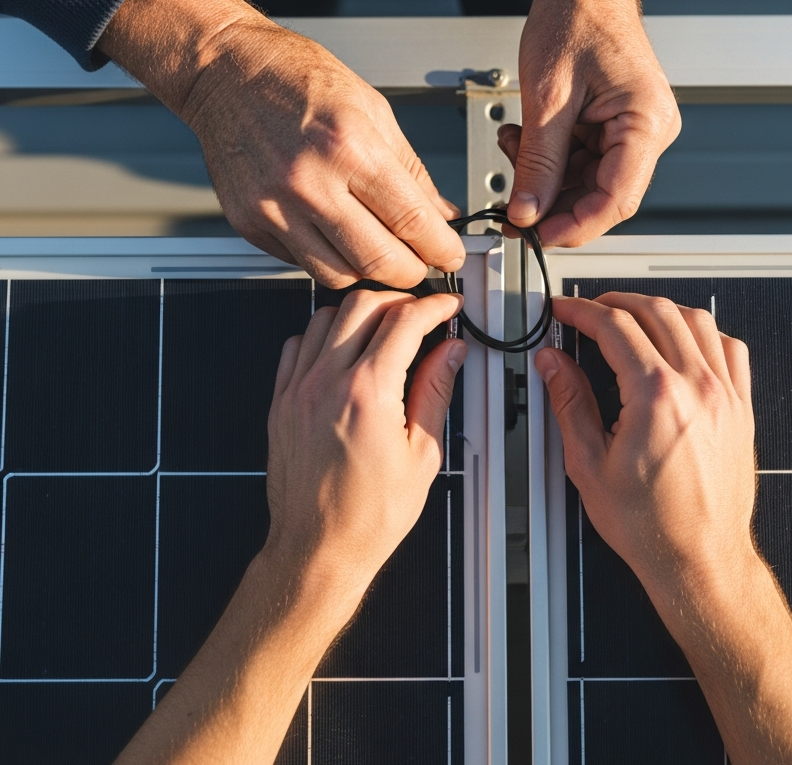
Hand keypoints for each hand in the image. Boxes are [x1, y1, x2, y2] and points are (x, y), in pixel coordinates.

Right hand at [98, 0, 464, 288]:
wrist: (226, 72)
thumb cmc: (298, 80)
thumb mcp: (373, 111)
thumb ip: (411, 170)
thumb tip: (441, 212)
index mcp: (351, 149)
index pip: (412, 222)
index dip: (442, 249)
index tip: (452, 255)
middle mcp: (311, 183)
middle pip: (378, 262)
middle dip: (412, 272)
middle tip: (421, 263)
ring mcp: (276, 207)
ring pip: (339, 275)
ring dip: (369, 274)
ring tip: (380, 252)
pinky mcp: (250, 223)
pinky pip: (301, 263)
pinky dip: (328, 259)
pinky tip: (337, 237)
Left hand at [114, 287, 465, 764]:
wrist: (317, 550)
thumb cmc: (368, 517)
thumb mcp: (422, 455)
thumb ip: (435, 392)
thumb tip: (450, 353)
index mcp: (367, 394)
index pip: (404, 322)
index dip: (433, 306)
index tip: (447, 307)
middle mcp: (326, 383)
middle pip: (362, 305)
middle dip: (398, 300)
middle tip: (421, 314)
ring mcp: (298, 390)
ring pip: (325, 316)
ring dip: (360, 313)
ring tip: (385, 329)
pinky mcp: (280, 402)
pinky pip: (296, 344)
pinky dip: (323, 335)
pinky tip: (343, 351)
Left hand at [499, 0, 679, 246]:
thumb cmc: (576, 16)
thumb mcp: (548, 97)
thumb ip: (538, 162)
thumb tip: (527, 212)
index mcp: (646, 122)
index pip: (616, 198)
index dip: (574, 225)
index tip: (537, 236)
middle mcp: (648, 131)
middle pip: (602, 196)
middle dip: (553, 204)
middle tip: (512, 211)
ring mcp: (632, 130)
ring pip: (586, 182)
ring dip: (545, 179)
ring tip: (512, 152)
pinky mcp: (613, 126)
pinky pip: (580, 161)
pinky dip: (548, 160)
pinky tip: (524, 141)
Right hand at [535, 292, 755, 589]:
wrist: (700, 560)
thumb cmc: (652, 526)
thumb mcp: (589, 465)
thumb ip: (569, 403)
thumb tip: (553, 365)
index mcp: (656, 396)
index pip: (614, 326)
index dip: (581, 311)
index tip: (565, 312)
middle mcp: (696, 387)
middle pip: (655, 311)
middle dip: (615, 302)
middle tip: (589, 312)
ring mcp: (724, 395)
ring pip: (696, 319)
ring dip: (659, 309)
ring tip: (632, 319)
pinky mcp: (740, 408)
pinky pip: (731, 349)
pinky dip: (704, 334)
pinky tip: (685, 343)